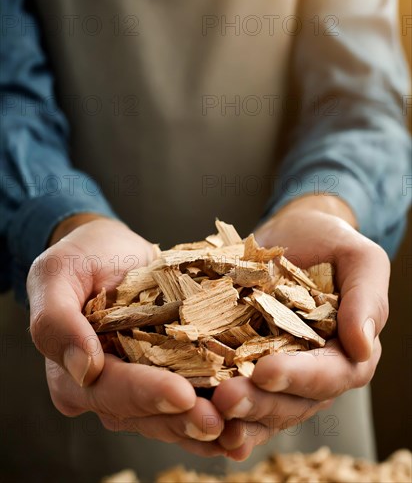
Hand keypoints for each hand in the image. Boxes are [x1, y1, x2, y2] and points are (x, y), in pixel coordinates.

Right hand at [27, 216, 224, 456]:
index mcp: (72, 372)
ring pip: (168, 415)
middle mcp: (104, 388)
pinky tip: (242, 417)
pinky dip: (214, 407)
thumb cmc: (82, 257)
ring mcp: (138, 384)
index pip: (107, 389)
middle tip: (218, 420)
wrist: (112, 250)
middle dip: (180, 418)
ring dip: (201, 422)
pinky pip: (189, 398)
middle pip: (142, 413)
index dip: (144, 394)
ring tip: (237, 424)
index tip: (182, 394)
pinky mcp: (166, 373)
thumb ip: (56, 320)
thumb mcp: (56, 274)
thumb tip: (83, 369)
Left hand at [212, 195, 388, 459]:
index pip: (330, 374)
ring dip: (235, 414)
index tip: (266, 371)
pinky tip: (195, 417)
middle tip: (226, 397)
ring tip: (207, 409)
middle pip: (291, 402)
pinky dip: (219, 412)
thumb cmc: (328, 243)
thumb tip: (362, 345)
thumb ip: (366, 298)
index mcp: (346, 352)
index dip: (299, 377)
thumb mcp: (358, 258)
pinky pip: (236, 392)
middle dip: (259, 402)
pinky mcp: (246, 364)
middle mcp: (313, 372)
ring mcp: (278, 372)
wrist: (290, 235)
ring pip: (261, 407)